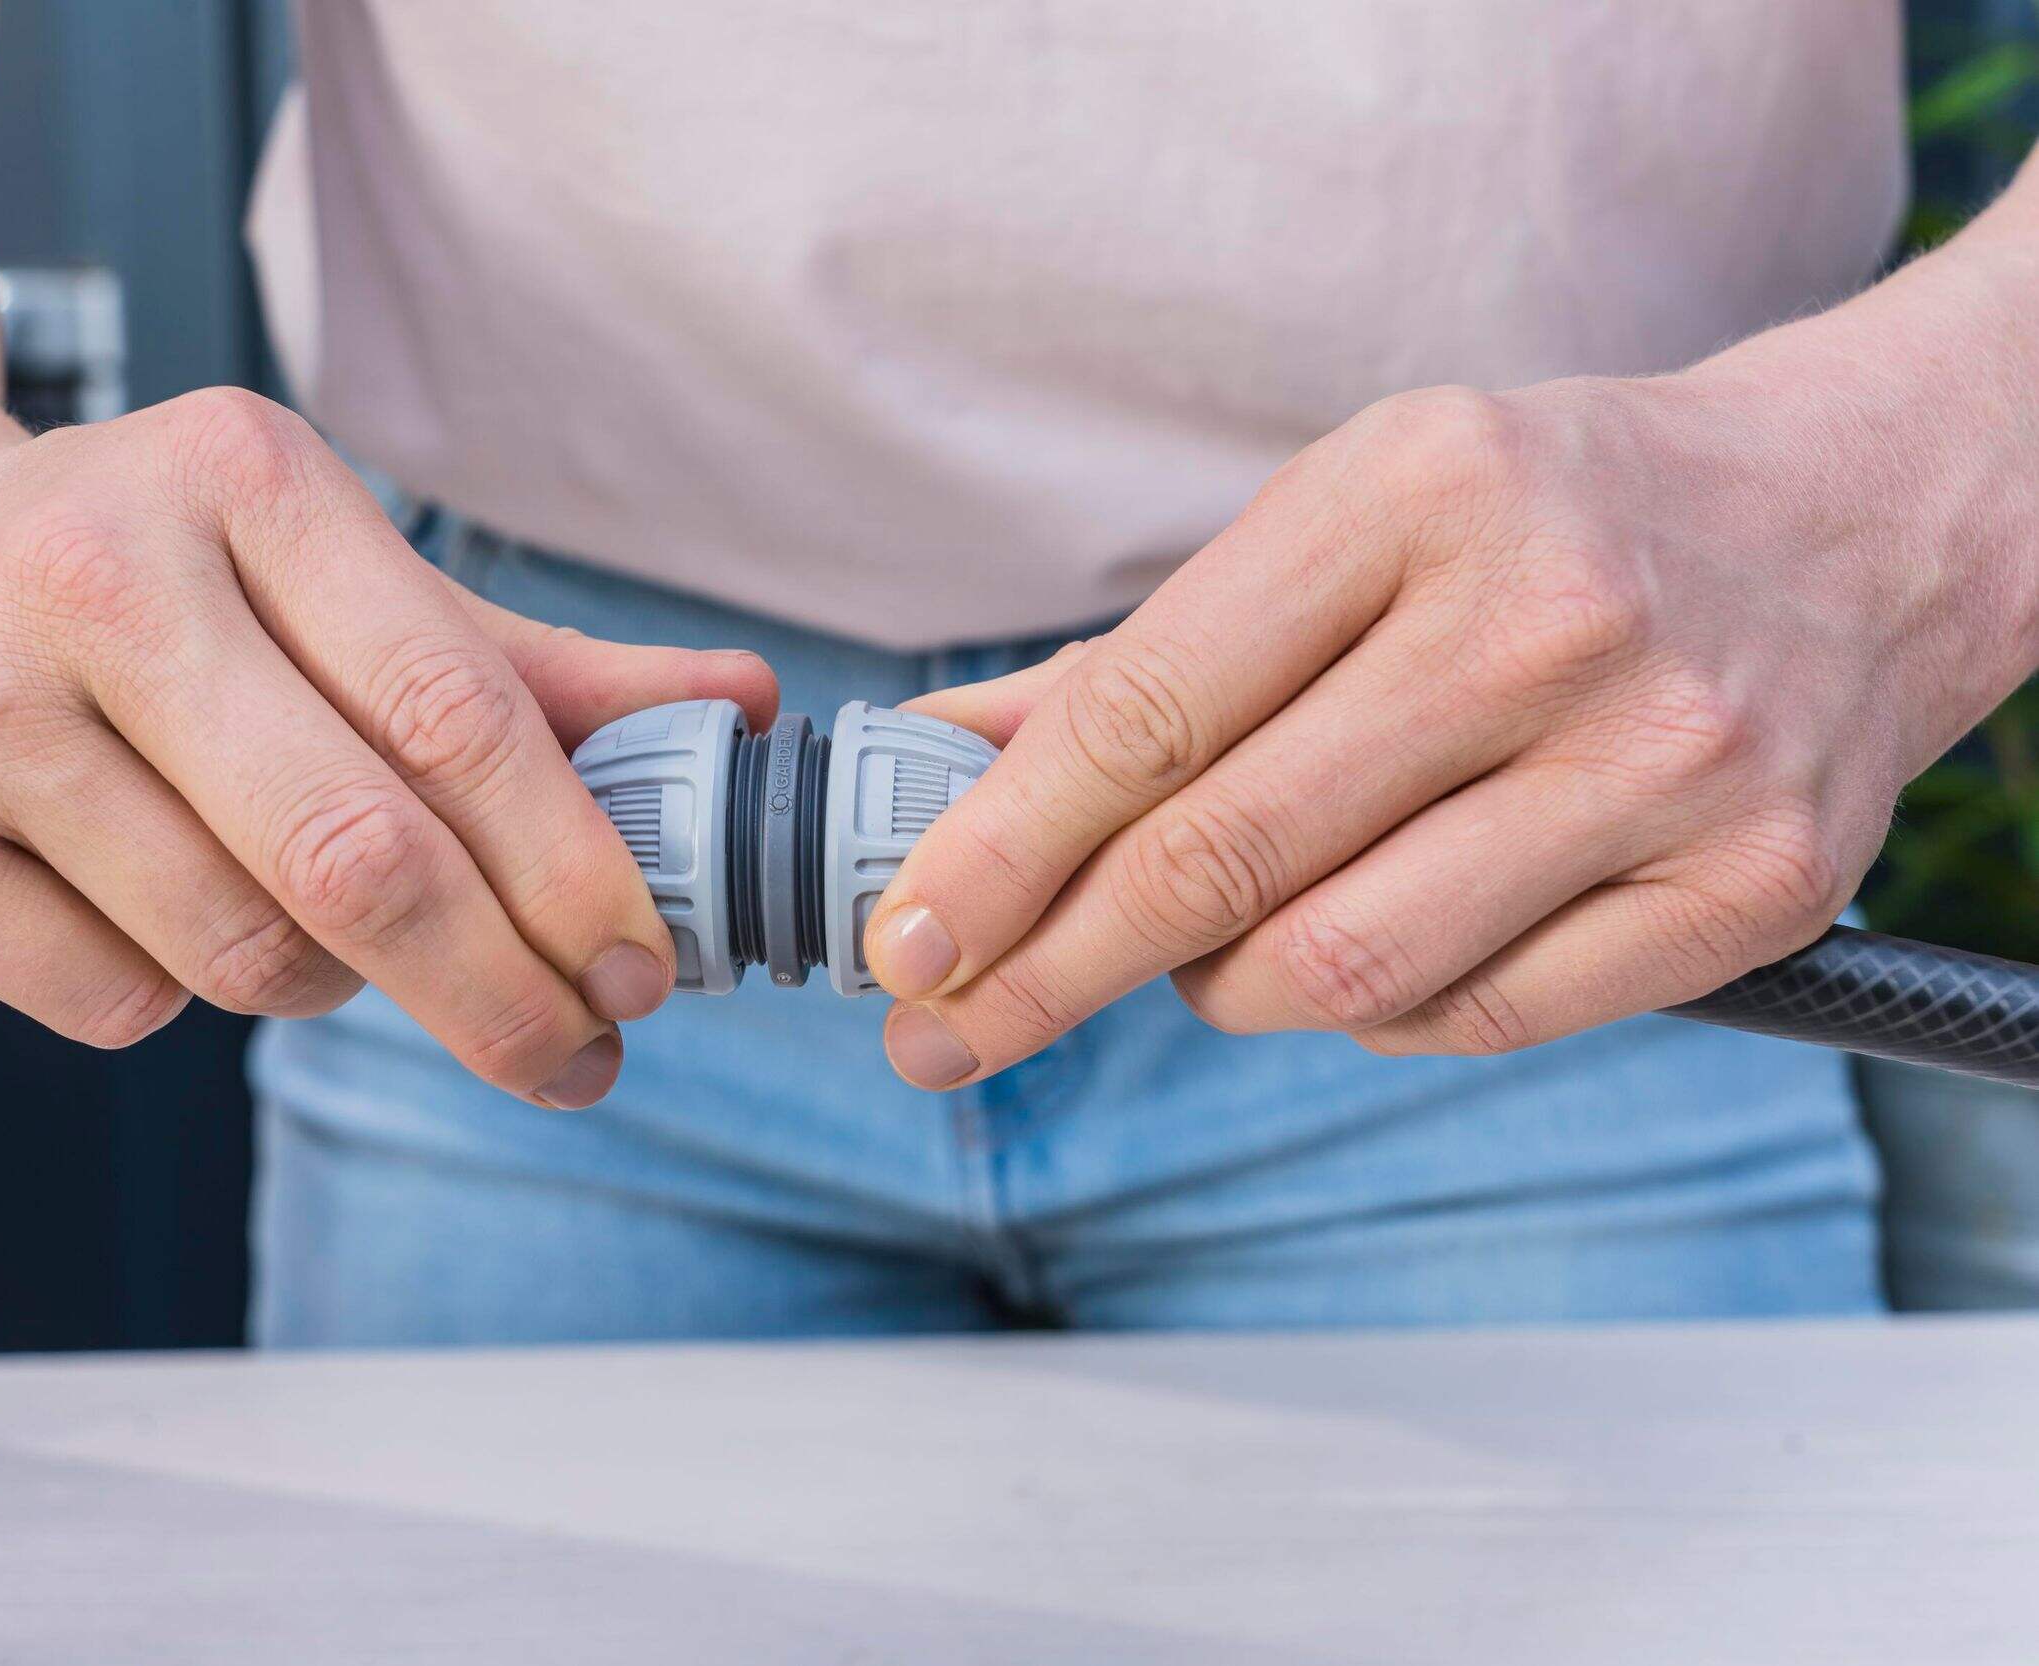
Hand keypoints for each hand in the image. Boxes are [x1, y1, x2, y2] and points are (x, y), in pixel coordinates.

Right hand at [0, 388, 775, 1106]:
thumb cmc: (137, 573)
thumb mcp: (323, 568)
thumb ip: (526, 665)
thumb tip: (741, 712)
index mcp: (243, 477)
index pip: (458, 715)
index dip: (576, 871)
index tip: (647, 971)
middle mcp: (95, 572)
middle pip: (360, 860)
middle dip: (502, 995)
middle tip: (575, 1057)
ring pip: (243, 949)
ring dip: (325, 981)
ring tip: (309, 922)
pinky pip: (112, 1002)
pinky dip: (171, 993)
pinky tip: (137, 903)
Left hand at [866, 367, 2037, 1087]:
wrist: (1851, 522)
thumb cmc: (1548, 518)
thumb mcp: (1346, 517)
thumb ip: (1145, 660)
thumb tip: (937, 767)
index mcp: (1415, 489)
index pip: (1144, 716)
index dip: (993, 852)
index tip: (896, 945)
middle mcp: (1546, 619)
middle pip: (1220, 859)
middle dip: (1044, 968)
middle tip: (942, 1032)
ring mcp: (1663, 759)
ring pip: (1337, 970)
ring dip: (1214, 990)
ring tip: (1197, 954)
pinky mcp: (1752, 887)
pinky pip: (1473, 1021)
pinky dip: (1368, 1019)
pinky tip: (1359, 954)